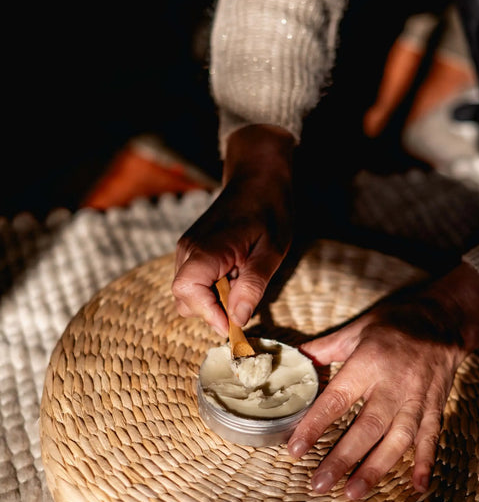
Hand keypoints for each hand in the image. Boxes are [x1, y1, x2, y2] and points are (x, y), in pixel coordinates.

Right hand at [172, 125, 295, 334]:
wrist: (258, 176)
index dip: (208, 314)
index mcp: (207, 248)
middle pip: (183, 299)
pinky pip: (192, 281)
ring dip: (211, 301)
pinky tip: (234, 277)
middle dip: (211, 311)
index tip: (233, 325)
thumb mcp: (272, 251)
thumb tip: (239, 319)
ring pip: (185, 293)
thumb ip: (253, 285)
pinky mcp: (190, 249)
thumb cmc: (270, 210)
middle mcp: (188, 249)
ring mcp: (186, 248)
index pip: (188, 292)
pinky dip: (210, 290)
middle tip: (243, 304)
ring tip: (241, 285)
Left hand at [287, 262, 478, 497]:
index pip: (336, 400)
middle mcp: (393, 385)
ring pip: (397, 440)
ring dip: (375, 469)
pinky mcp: (435, 408)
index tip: (295, 450)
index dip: (315, 426)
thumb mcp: (356, 330)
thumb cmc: (394, 324)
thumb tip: (294, 361)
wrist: (443, 320)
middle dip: (342, 458)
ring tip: (353, 494)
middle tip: (319, 484)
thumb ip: (324, 349)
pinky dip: (425, 464)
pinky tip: (418, 489)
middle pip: (366, 427)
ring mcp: (417, 399)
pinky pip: (431, 439)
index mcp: (368, 363)